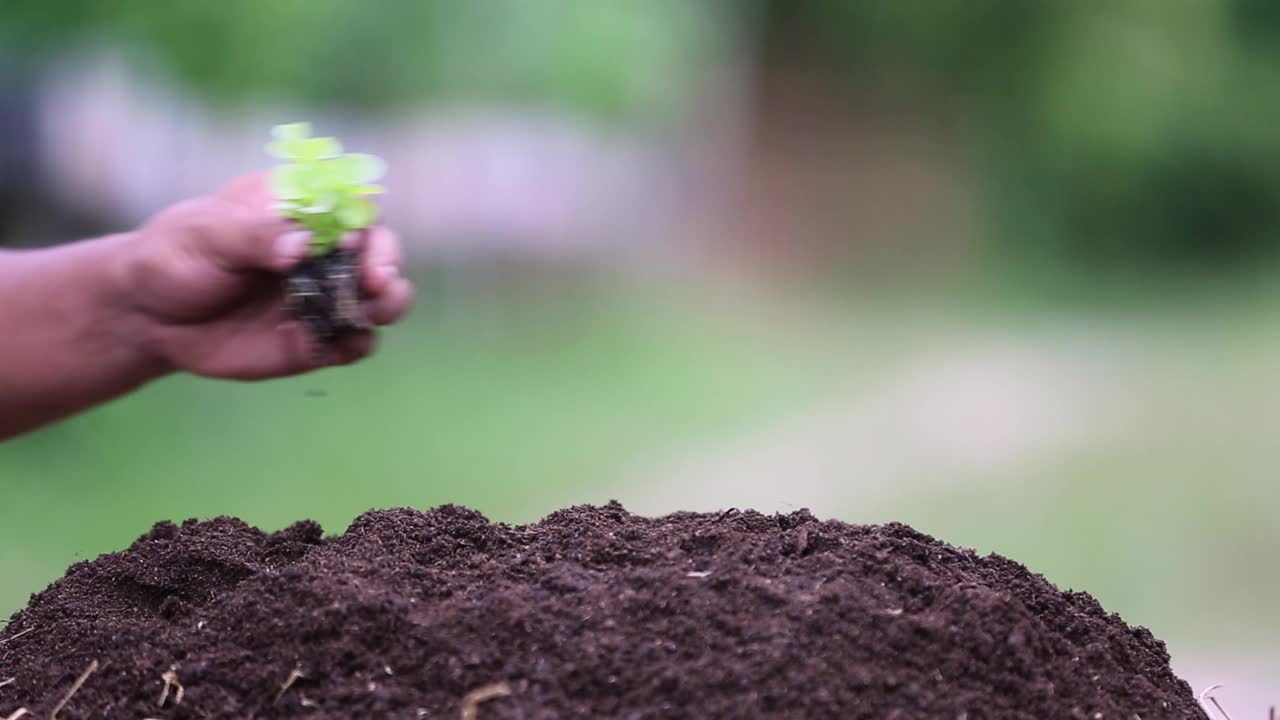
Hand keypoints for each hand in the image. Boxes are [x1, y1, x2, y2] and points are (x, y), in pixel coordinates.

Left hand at [121, 172, 414, 379]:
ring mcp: (326, 296)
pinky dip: (358, 343)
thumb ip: (253, 236)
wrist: (148, 318)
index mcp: (300, 208)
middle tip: (374, 282)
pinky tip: (341, 345)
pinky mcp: (318, 339)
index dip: (364, 218)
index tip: (353, 238)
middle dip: (386, 263)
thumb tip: (300, 245)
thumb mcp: (204, 236)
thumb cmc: (174, 257)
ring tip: (371, 311)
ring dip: (388, 304)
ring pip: (381, 298)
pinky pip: (355, 342)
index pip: (352, 201)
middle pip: (380, 249)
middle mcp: (325, 250)